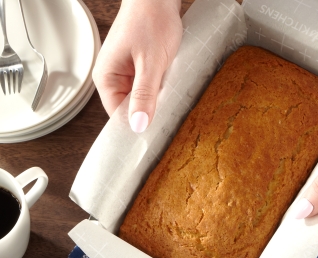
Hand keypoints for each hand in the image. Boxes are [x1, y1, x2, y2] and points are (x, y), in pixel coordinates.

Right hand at [92, 0, 181, 132]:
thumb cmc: (151, 21)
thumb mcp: (151, 63)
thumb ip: (144, 95)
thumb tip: (138, 125)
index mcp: (106, 78)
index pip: (117, 116)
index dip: (135, 125)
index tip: (154, 134)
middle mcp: (112, 77)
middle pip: (129, 109)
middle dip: (148, 113)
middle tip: (167, 115)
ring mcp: (125, 72)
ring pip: (141, 99)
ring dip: (155, 100)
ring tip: (168, 96)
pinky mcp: (138, 68)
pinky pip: (148, 88)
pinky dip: (159, 89)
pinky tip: (169, 86)